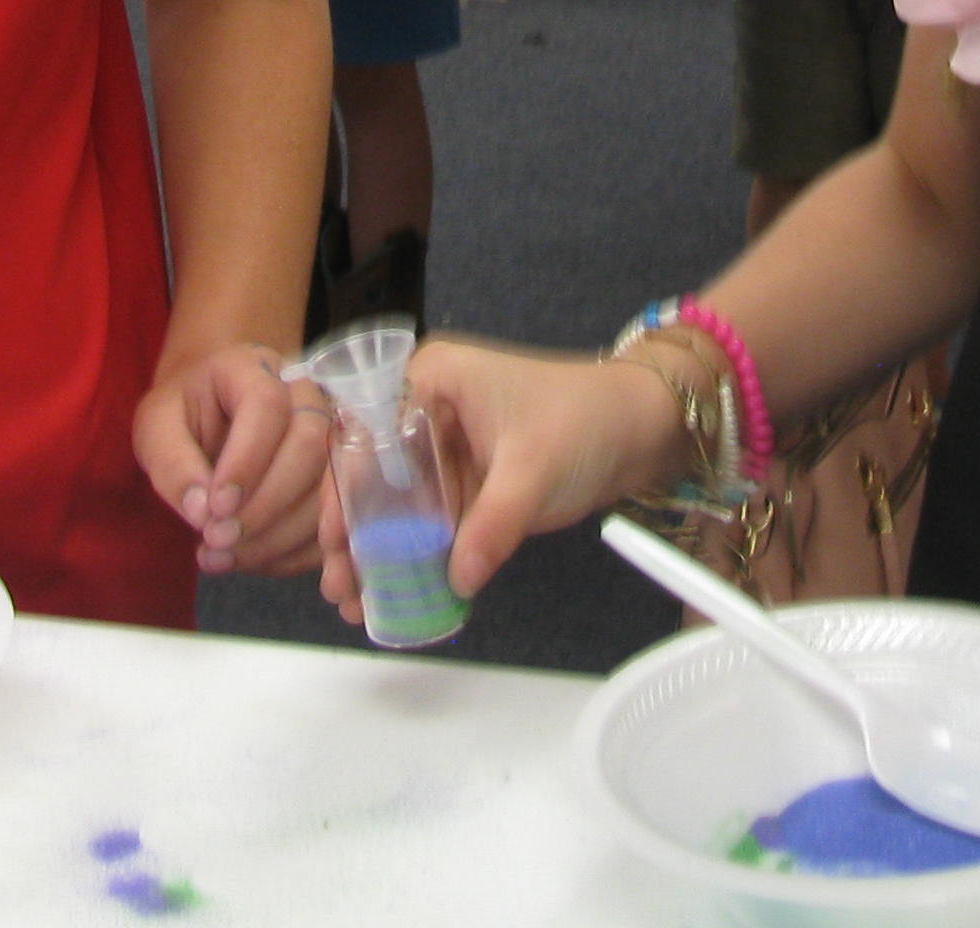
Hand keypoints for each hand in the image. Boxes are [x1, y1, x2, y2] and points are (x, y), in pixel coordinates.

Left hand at [136, 342, 331, 574]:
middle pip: (311, 445)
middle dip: (266, 504)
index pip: (266, 406)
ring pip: (329, 484)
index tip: (215, 509)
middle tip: (220, 540)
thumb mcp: (156, 429)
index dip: (246, 462)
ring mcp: (331, 430)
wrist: (212, 414)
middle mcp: (305, 393)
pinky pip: (335, 517)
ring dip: (280, 534)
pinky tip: (254, 560)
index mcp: (253, 367)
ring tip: (225, 557)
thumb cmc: (183, 416)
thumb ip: (173, 463)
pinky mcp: (338, 473)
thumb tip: (203, 513)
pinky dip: (297, 550)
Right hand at [315, 340, 678, 623]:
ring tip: (355, 601)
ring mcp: (448, 445)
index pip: (364, 433)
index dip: (342, 489)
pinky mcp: (470, 478)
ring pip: (397, 502)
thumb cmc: (585, 423)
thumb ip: (491, 526)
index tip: (334, 542)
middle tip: (339, 587)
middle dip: (353, 532)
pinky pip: (429, 517)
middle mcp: (428, 407)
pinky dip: (414, 553)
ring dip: (378, 550)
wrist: (645, 426)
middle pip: (372, 473)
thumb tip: (456, 580)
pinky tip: (395, 592)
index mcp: (431, 379)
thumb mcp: (532, 472)